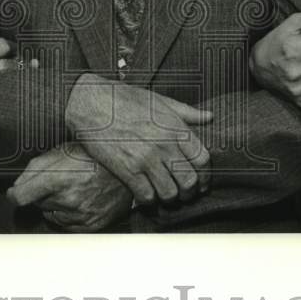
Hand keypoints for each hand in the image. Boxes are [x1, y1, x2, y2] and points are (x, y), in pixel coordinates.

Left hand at [6, 142, 132, 231]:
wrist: (125, 169)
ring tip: (73, 189)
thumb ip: (34, 167)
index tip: (15, 193)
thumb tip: (16, 186)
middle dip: (44, 193)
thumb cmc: (94, 156)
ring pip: (52, 215)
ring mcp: (81, 215)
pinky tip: (81, 200)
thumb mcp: (62, 150)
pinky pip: (67, 225)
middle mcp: (69, 199)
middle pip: (39, 204)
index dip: (15, 194)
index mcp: (59, 178)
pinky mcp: (90, 225)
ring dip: (57, 205)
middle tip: (60, 180)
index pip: (22, 196)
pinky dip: (69, 215)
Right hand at [65, 73, 212, 205]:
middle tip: (186, 193)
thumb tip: (209, 117)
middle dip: (191, 191)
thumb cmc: (125, 98)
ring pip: (169, 193)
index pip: (203, 159)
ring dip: (170, 198)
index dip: (206, 174)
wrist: (91, 102)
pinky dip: (149, 201)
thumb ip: (187, 112)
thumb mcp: (160, 100)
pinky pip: (146, 196)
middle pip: (190, 180)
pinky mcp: (126, 170)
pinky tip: (147, 196)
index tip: (201, 179)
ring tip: (167, 195)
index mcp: (175, 127)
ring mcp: (145, 159)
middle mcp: (163, 145)